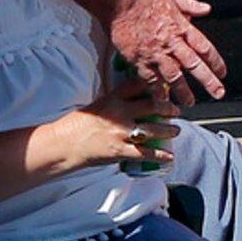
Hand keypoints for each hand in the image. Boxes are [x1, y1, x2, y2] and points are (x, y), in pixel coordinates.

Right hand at [44, 78, 178, 170]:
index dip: (155, 85)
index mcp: (113, 98)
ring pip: (153, 129)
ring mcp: (121, 132)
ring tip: (176, 130)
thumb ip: (116, 101)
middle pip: (152, 106)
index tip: (165, 86)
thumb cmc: (78, 124)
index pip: (138, 85)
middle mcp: (119, 113)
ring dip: (169, 130)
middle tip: (176, 111)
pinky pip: (146, 153)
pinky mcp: (120, 150)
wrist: (65, 144)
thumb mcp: (98, 104)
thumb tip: (136, 99)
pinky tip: (170, 156)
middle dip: (168, 108)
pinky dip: (160, 155)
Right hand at [109, 0, 225, 104]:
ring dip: (183, 91)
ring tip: (190, 102)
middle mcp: (171, 41)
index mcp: (181, 26)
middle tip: (218, 93)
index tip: (222, 71)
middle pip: (194, 65)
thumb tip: (206, 8)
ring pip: (174, 76)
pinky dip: (157, 90)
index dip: (215, 61)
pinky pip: (150, 79)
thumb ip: (190, 5)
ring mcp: (155, 52)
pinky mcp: (138, 59)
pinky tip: (161, 99)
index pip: (204, 47)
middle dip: (208, 81)